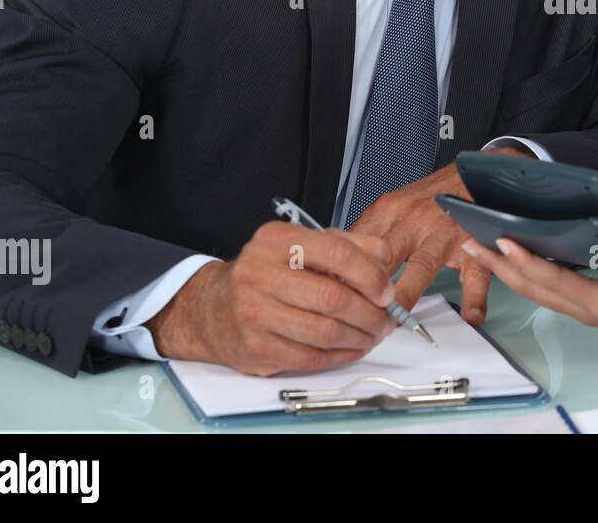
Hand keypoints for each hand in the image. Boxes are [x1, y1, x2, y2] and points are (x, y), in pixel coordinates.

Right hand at [146, 223, 395, 374]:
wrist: (211, 308)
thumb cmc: (265, 274)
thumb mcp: (301, 244)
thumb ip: (347, 244)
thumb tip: (385, 259)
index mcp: (275, 240)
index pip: (337, 253)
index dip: (371, 275)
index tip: (386, 291)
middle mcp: (259, 273)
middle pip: (333, 298)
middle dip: (370, 313)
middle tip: (387, 319)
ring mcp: (253, 313)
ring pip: (324, 332)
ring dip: (360, 338)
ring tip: (373, 335)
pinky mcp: (254, 348)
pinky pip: (310, 357)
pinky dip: (340, 355)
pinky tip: (351, 348)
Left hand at [346, 147, 531, 325]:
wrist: (476, 176)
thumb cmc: (432, 197)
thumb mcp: (393, 206)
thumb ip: (368, 233)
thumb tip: (336, 262)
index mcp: (389, 211)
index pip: (356, 244)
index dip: (341, 273)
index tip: (331, 295)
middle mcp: (414, 220)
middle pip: (383, 256)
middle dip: (368, 289)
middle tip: (356, 316)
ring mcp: (444, 232)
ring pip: (422, 266)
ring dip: (407, 296)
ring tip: (397, 322)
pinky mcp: (473, 243)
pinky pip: (474, 273)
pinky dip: (474, 297)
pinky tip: (470, 314)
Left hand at [462, 237, 597, 366]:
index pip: (558, 281)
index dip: (529, 263)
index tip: (505, 244)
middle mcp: (590, 308)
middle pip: (535, 288)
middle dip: (499, 267)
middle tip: (470, 242)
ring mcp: (588, 309)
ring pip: (537, 290)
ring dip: (507, 271)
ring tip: (481, 248)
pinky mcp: (591, 306)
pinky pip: (550, 290)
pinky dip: (528, 274)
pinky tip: (518, 259)